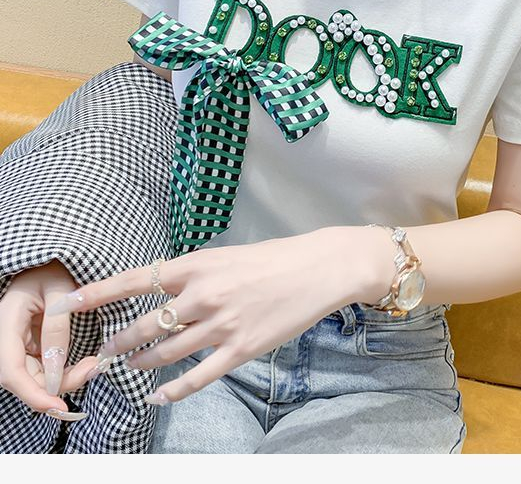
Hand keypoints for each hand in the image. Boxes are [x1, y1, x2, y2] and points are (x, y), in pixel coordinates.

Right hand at [0, 260, 100, 419]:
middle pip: (23, 379)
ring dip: (63, 380)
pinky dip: (63, 372)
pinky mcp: (30, 345)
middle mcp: (7, 338)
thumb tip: (55, 370)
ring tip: (93, 365)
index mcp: (5, 322)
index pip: (11, 371)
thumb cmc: (55, 268)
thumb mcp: (61, 291)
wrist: (53, 260)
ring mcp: (17, 343)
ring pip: (34, 377)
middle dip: (57, 386)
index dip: (33, 394)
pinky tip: (85, 364)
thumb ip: (57, 328)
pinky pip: (43, 367)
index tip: (60, 406)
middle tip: (93, 370)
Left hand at [48, 226, 378, 405]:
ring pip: (165, 353)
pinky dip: (173, 391)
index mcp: (197, 266)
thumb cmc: (274, 258)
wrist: (317, 269)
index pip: (135, 280)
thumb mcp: (228, 256)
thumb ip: (195, 275)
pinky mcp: (240, 350)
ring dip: (141, 363)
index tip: (69, 301)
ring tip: (128, 369)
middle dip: (117, 344)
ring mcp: (221, 325)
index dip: (99, 293)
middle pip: (144, 326)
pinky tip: (158, 397)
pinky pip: (197, 377)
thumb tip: (166, 290)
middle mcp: (203, 296)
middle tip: (101, 355)